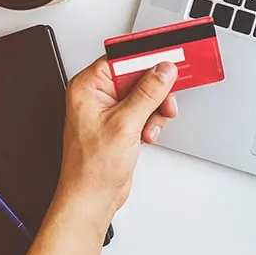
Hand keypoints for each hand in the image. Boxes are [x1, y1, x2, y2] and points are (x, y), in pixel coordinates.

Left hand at [56, 58, 177, 220]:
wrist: (93, 198)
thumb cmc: (91, 168)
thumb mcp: (125, 124)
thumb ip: (148, 93)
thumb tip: (163, 70)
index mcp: (87, 87)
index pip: (121, 59)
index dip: (146, 58)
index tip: (168, 56)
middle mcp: (97, 95)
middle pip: (136, 76)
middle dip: (155, 91)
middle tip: (166, 99)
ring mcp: (109, 109)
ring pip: (144, 94)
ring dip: (155, 109)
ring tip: (151, 125)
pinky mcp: (121, 122)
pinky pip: (144, 110)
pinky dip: (151, 120)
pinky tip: (147, 134)